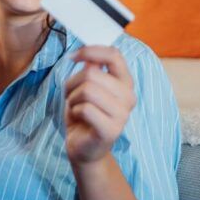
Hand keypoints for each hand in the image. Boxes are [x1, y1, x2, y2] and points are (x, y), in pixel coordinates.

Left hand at [63, 46, 135, 165]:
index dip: (90, 51)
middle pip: (92, 74)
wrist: (84, 148)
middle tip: (71, 95)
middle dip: (73, 83)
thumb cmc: (84, 114)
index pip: (114, 55)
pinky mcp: (112, 130)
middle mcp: (128, 97)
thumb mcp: (85, 86)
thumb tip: (88, 55)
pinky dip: (74, 111)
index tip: (73, 57)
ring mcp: (123, 114)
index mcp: (125, 83)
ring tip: (75, 107)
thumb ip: (91, 69)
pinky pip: (84, 108)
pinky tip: (79, 119)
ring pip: (87, 90)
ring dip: (72, 98)